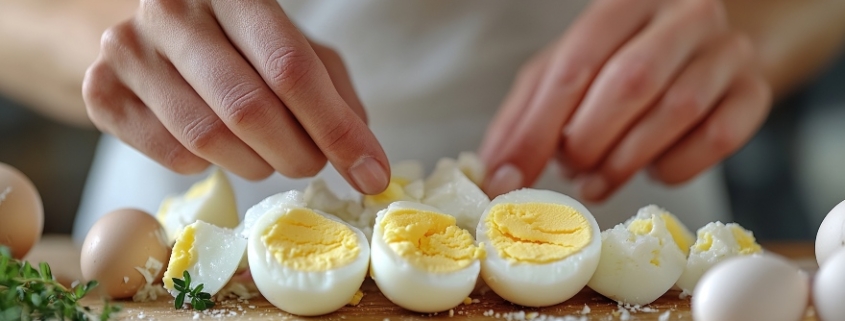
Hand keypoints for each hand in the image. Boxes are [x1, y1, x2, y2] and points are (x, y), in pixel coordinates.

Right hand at [82, 0, 388, 193]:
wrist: (152, 34)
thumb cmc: (238, 44)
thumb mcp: (294, 49)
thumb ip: (335, 95)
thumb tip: (367, 163)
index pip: (292, 68)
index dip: (335, 128)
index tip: (369, 171)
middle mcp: (174, 11)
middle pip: (249, 108)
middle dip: (297, 153)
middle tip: (313, 164)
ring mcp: (129, 49)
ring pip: (209, 139)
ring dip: (256, 164)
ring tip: (269, 156)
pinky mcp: (102, 91)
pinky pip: (172, 154)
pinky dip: (209, 165)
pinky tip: (218, 146)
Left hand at [479, 0, 771, 201]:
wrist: (696, 54)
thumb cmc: (616, 64)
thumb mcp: (561, 76)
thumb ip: (524, 119)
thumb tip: (497, 177)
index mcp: (624, 2)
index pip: (575, 63)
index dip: (538, 128)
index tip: (511, 176)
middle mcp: (683, 15)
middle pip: (631, 82)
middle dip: (588, 141)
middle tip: (570, 169)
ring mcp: (726, 50)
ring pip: (677, 112)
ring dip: (625, 161)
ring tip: (598, 179)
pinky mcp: (754, 91)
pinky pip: (717, 139)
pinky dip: (673, 168)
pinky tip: (651, 168)